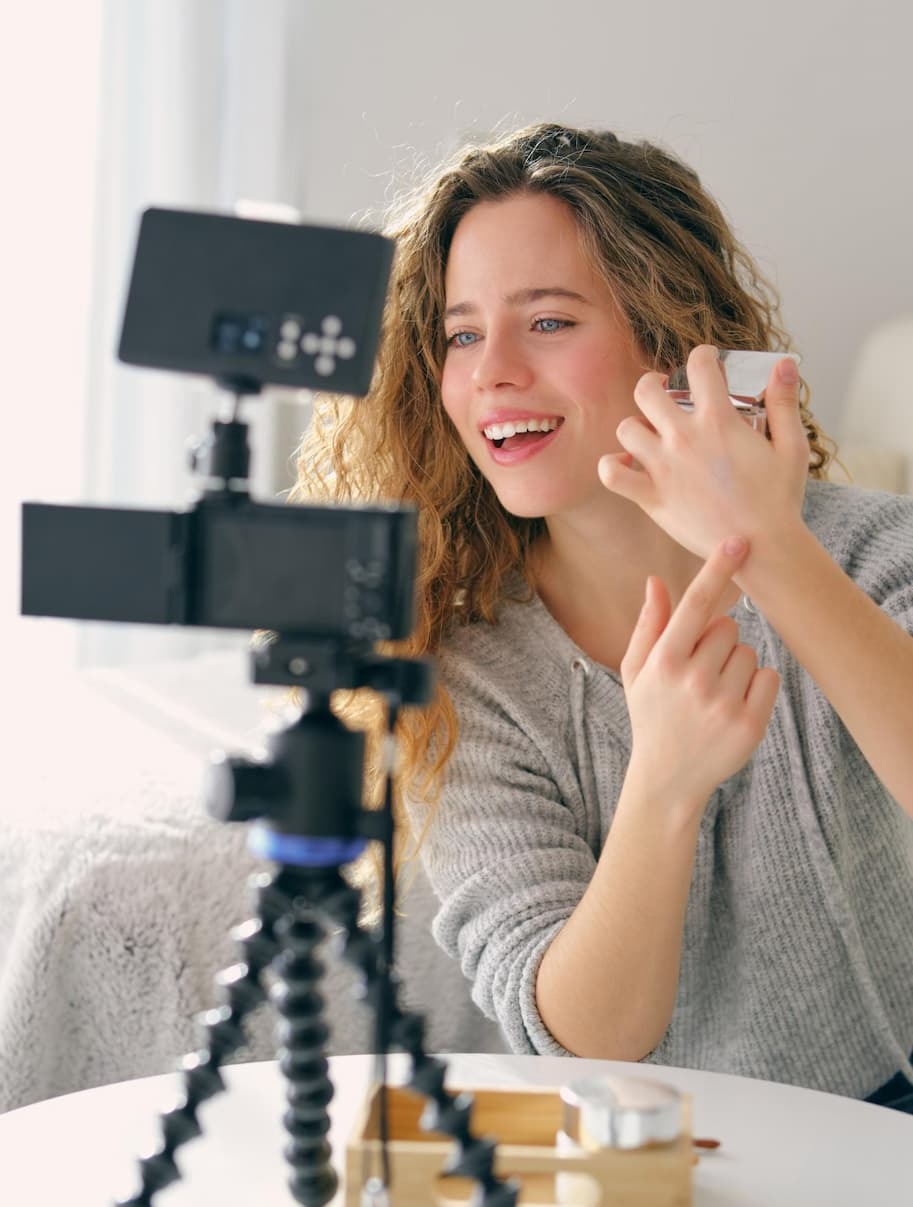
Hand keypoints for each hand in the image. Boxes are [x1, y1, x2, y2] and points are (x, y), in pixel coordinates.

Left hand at [597, 346, 808, 572]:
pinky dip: (612, 467)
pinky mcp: (652, 498)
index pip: (698, 366)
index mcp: (718, 421)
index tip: (706, 364)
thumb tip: (785, 362)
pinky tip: (628, 465)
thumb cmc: (779, 499)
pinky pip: (612, 475)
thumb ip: (785, 401)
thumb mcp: (792, 445)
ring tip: (650, 434)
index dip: (702, 357)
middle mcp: (684, 439)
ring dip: (636, 427)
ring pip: (627, 428)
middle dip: (653, 385)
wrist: (762, 547)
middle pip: (646, 390)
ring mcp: (664, 468)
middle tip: (664, 394)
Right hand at [621, 537, 779, 814]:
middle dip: (717, 641)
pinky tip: (733, 705)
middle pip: (727, 627)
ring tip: (712, 694)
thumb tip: (655, 580)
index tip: (739, 541)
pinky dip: (756, 684)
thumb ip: (649, 625)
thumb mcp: (636, 671)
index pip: (694, 605)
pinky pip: (768, 675)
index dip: (716, 569)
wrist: (668, 778)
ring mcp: (723, 703)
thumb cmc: (651, 714)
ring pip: (748, 651)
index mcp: (663, 662)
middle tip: (698, 672)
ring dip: (735, 664)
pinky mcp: (750, 723)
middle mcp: (693, 681)